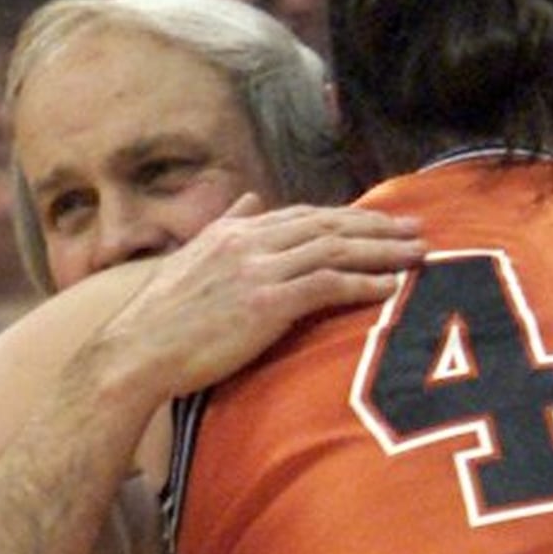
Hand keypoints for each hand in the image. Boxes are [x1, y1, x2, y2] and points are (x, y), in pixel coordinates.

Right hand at [90, 196, 425, 402]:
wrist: (134, 353)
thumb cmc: (160, 319)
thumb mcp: (191, 258)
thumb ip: (226, 227)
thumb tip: (251, 200)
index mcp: (233, 232)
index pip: (303, 215)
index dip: (347, 216)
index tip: (381, 220)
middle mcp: (250, 242)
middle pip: (328, 225)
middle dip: (377, 227)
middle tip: (416, 229)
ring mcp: (258, 270)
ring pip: (335, 250)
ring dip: (382, 251)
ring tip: (418, 255)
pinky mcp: (266, 303)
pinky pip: (327, 285)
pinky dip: (363, 283)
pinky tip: (391, 287)